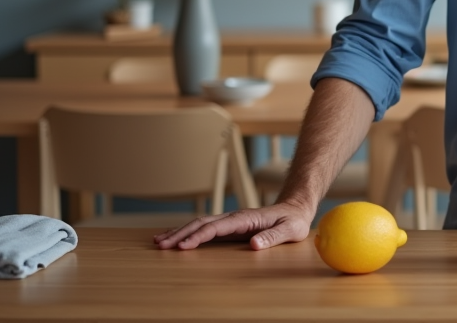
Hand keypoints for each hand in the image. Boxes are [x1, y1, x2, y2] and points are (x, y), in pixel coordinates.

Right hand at [153, 201, 312, 250]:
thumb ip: (274, 236)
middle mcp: (235, 217)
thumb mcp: (290, 230)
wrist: (296, 208)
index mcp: (246, 218)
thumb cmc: (294, 220)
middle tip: (161, 245)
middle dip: (180, 234)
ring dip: (180, 232)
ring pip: (200, 224)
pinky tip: (177, 238)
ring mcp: (231, 220)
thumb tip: (254, 245)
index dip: (199, 237)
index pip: (217, 227)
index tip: (182, 246)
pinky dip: (189, 232)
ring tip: (160, 241)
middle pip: (202, 224)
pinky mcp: (231, 226)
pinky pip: (206, 228)